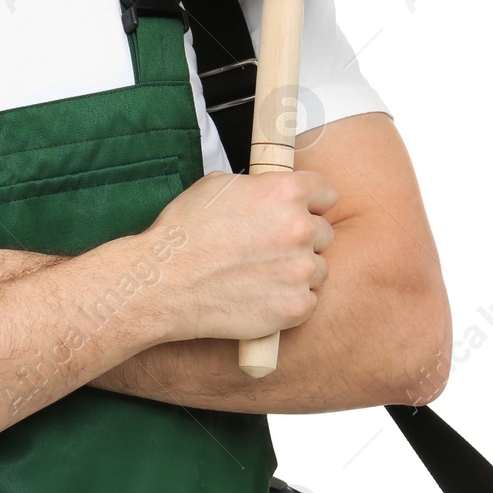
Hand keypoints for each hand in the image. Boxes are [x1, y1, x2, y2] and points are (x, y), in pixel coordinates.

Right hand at [139, 169, 336, 344]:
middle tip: (269, 248)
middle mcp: (300, 228)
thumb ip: (258, 188)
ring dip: (296, 271)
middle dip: (301, 240)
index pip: (327, 193)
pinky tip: (260, 295)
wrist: (164, 282)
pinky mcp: (295, 307)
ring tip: (260, 274)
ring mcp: (300, 270)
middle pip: (323, 233)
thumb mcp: (219, 186)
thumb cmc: (185, 232)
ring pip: (318, 269)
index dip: (312, 203)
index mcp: (286, 191)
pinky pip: (307, 301)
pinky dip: (289, 301)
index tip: (301, 212)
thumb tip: (269, 190)